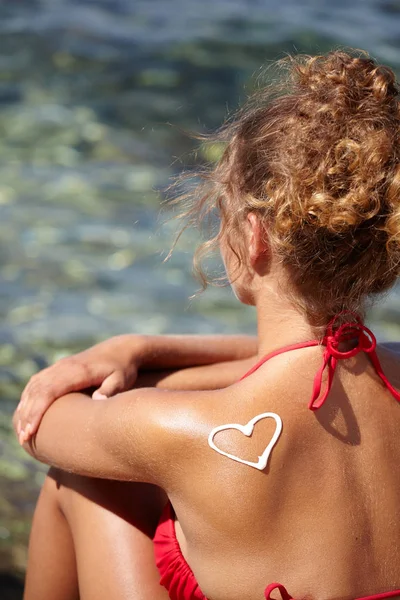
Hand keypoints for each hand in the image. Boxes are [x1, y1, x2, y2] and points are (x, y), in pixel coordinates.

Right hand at [15, 335, 144, 443]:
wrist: (122, 349)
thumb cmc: (123, 368)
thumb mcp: (122, 379)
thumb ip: (111, 389)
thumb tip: (97, 401)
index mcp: (78, 370)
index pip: (49, 391)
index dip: (37, 411)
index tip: (31, 431)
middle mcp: (65, 366)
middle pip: (37, 390)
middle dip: (27, 415)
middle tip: (24, 439)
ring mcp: (61, 366)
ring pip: (34, 386)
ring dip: (25, 407)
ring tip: (22, 431)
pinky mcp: (60, 368)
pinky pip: (37, 382)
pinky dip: (28, 397)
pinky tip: (26, 413)